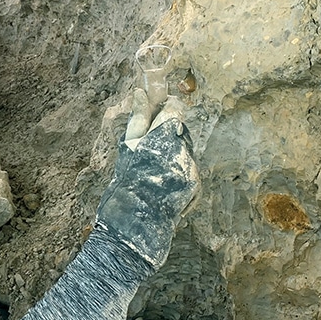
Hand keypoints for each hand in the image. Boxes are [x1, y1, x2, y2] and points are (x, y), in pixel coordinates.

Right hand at [94, 90, 199, 269]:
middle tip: (151, 147)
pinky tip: (163, 185)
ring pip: (185, 150)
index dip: (166, 107)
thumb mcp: (127, 148)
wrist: (134, 225)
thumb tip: (140, 94)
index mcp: (159, 139)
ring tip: (154, 172)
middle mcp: (179, 152)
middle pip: (179, 130)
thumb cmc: (125, 186)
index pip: (173, 111)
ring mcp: (190, 169)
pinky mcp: (195, 184)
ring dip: (173, 155)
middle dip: (168, 133)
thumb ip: (138, 119)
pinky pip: (189, 170)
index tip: (159, 107)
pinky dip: (179, 173)